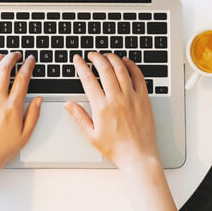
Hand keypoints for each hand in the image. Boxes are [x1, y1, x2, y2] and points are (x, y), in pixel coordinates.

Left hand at [0, 53, 41, 176]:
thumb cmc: (1, 149)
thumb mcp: (25, 135)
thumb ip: (34, 115)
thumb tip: (39, 99)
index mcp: (13, 107)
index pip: (22, 78)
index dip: (28, 65)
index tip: (30, 60)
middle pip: (4, 68)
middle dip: (12, 57)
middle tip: (16, 54)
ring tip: (1, 55)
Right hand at [64, 53, 159, 170]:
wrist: (138, 156)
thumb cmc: (116, 148)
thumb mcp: (91, 135)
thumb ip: (79, 117)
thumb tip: (68, 105)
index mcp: (101, 107)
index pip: (88, 79)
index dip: (81, 66)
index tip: (78, 59)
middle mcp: (117, 99)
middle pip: (105, 69)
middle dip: (96, 57)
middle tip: (92, 54)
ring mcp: (132, 97)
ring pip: (121, 69)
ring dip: (112, 58)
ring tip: (106, 55)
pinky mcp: (144, 98)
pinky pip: (138, 76)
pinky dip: (132, 66)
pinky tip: (126, 62)